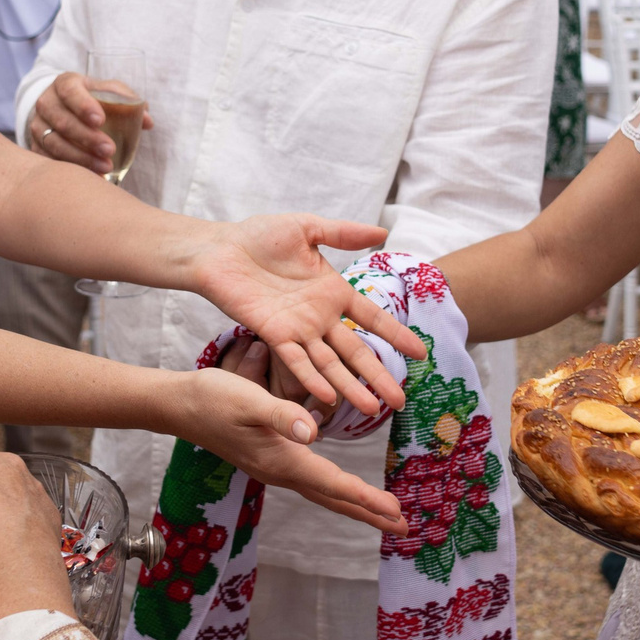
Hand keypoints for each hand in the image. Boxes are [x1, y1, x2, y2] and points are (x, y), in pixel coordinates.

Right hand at [29, 71, 140, 173]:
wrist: (61, 107)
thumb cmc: (91, 98)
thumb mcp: (107, 92)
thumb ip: (128, 100)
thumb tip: (147, 121)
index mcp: (65, 84)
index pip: (70, 91)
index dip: (83, 105)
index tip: (100, 120)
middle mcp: (46, 103)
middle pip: (62, 121)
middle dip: (87, 137)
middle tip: (110, 149)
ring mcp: (38, 126)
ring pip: (54, 143)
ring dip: (80, 157)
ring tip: (105, 167)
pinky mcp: (35, 146)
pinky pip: (49, 160)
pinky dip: (69, 170)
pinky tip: (92, 178)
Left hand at [186, 214, 427, 415]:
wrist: (218, 249)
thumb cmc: (258, 237)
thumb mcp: (308, 229)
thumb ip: (343, 233)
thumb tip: (383, 231)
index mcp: (331, 293)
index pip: (371, 318)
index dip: (395, 335)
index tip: (420, 354)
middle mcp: (318, 317)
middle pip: (355, 351)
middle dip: (378, 376)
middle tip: (400, 401)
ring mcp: (297, 329)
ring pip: (330, 364)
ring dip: (350, 387)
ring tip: (373, 409)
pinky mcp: (272, 334)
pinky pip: (295, 360)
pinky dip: (311, 378)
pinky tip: (327, 397)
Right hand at [187, 352, 405, 534]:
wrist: (180, 406)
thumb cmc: (213, 399)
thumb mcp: (248, 399)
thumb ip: (281, 415)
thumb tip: (312, 433)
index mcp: (281, 460)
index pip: (332, 483)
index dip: (366, 497)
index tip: (395, 510)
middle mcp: (281, 471)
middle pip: (333, 498)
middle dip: (369, 513)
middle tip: (404, 527)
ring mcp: (276, 469)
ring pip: (324, 492)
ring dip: (356, 504)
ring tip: (386, 515)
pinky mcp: (272, 460)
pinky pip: (313, 482)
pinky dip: (337, 489)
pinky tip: (345, 488)